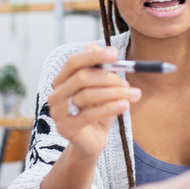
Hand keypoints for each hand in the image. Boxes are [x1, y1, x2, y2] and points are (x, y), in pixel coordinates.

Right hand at [48, 44, 140, 160]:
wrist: (92, 142)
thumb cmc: (97, 112)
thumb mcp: (101, 89)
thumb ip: (99, 69)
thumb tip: (92, 45)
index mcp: (61, 81)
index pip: (73, 62)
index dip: (94, 56)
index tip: (115, 53)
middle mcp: (55, 95)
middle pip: (81, 78)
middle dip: (108, 78)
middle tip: (128, 81)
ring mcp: (58, 112)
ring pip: (87, 96)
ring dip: (114, 93)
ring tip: (134, 94)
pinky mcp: (65, 128)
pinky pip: (90, 114)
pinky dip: (111, 107)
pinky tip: (125, 105)